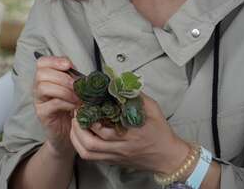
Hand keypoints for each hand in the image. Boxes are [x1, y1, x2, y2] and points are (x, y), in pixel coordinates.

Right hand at [33, 55, 80, 156]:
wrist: (70, 132)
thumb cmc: (73, 108)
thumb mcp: (75, 90)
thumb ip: (75, 79)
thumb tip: (83, 74)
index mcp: (46, 77)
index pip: (42, 62)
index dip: (55, 61)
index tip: (69, 65)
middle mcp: (38, 87)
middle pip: (42, 73)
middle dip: (62, 77)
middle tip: (78, 85)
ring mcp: (39, 101)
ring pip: (44, 87)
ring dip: (64, 90)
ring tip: (78, 97)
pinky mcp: (42, 114)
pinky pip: (52, 104)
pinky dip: (66, 103)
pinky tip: (75, 106)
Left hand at [69, 92, 190, 173]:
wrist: (168, 156)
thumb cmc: (160, 131)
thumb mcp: (151, 108)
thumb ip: (134, 95)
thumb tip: (118, 82)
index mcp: (132, 132)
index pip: (105, 127)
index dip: (91, 115)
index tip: (85, 103)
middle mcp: (121, 146)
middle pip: (91, 142)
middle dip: (78, 126)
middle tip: (76, 111)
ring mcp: (116, 155)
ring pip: (88, 151)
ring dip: (76, 136)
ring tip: (75, 122)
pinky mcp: (112, 160)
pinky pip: (91, 157)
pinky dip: (80, 145)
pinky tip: (79, 135)